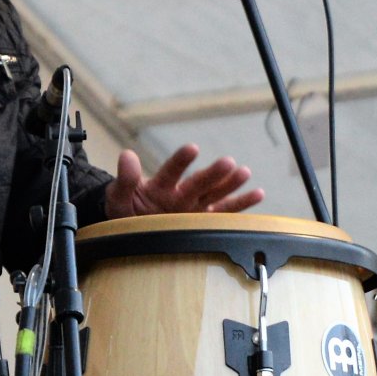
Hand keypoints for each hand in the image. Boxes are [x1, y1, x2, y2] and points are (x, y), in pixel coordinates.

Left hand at [103, 145, 263, 218]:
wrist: (132, 226)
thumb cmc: (125, 210)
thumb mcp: (118, 197)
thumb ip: (125, 179)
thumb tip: (127, 155)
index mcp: (161, 186)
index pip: (171, 171)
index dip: (181, 161)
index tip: (192, 149)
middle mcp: (181, 194)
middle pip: (198, 183)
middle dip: (212, 173)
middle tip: (227, 162)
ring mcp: (193, 206)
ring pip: (215, 193)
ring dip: (230, 183)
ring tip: (244, 172)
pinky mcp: (203, 220)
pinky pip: (224, 212)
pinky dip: (241, 204)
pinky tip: (257, 194)